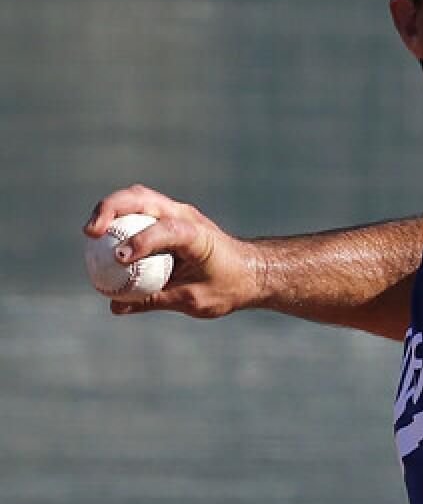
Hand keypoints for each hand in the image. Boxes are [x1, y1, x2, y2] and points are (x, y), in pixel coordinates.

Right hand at [83, 184, 266, 317]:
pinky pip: (138, 211)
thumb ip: (155, 300)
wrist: (251, 271)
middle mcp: (186, 217)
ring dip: (110, 209)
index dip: (141, 241)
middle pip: (142, 198)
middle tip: (90, 233)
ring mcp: (176, 213)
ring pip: (137, 197)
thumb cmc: (229, 286)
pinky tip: (101, 238)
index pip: (167, 230)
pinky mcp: (169, 218)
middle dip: (111, 209)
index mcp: (198, 236)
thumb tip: (116, 306)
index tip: (118, 258)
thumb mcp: (194, 300)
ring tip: (90, 232)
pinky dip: (117, 219)